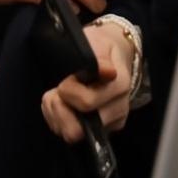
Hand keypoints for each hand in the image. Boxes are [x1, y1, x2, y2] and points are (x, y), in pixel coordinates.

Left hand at [41, 21, 135, 142]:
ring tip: (58, 95)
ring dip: (56, 114)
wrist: (113, 55)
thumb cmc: (101, 47)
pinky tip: (63, 104)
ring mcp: (109, 124)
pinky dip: (58, 120)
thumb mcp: (98, 42)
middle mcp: (118, 109)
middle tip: (58, 90)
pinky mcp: (99, 132)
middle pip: (76, 129)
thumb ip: (99, 56)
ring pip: (70, 135)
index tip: (67, 78)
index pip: (87, 102)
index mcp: (120, 86)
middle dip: (59, 108)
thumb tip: (107, 72)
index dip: (68, 91)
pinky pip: (67, 134)